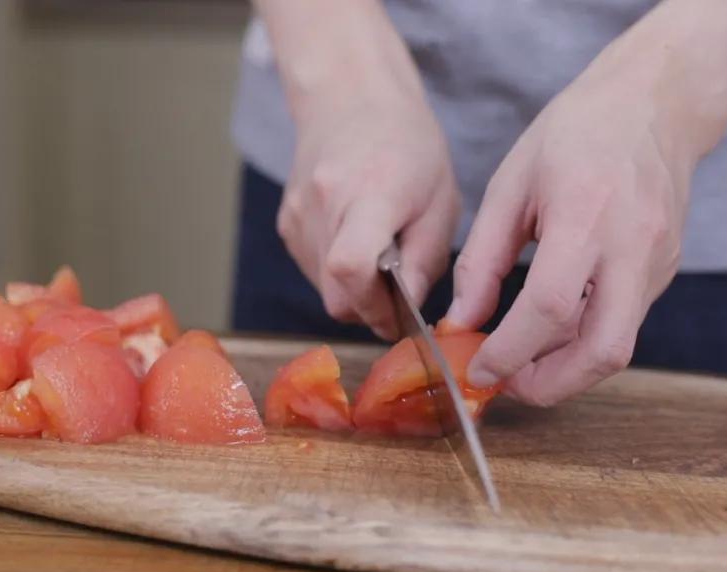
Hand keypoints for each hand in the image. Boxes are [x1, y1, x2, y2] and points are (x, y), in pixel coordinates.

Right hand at [278, 86, 459, 339]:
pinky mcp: (286, 224)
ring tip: (380, 254)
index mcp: (369, 195)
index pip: (351, 267)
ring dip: (355, 291)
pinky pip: (313, 271)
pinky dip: (338, 274)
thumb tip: (409, 311)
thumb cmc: (407, 148)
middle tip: (399, 293)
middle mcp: (323, 206)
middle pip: (335, 295)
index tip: (401, 313)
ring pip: (324, 289)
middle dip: (371, 309)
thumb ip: (425, 261)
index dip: (375, 305)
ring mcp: (298, 216)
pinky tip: (357, 240)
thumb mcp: (440, 201)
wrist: (353, 102)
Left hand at [446, 70, 694, 405]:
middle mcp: (631, 248)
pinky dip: (584, 339)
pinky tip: (552, 329)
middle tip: (506, 384)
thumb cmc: (577, 132)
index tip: (477, 369)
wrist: (657, 103)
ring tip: (521, 360)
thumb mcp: (511, 184)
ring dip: (567, 369)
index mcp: (584, 216)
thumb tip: (462, 319)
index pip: (549, 308)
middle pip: (603, 351)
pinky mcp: (665, 271)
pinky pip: (624, 322)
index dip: (510, 351)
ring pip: (617, 346)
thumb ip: (483, 258)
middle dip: (550, 385)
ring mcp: (657, 264)